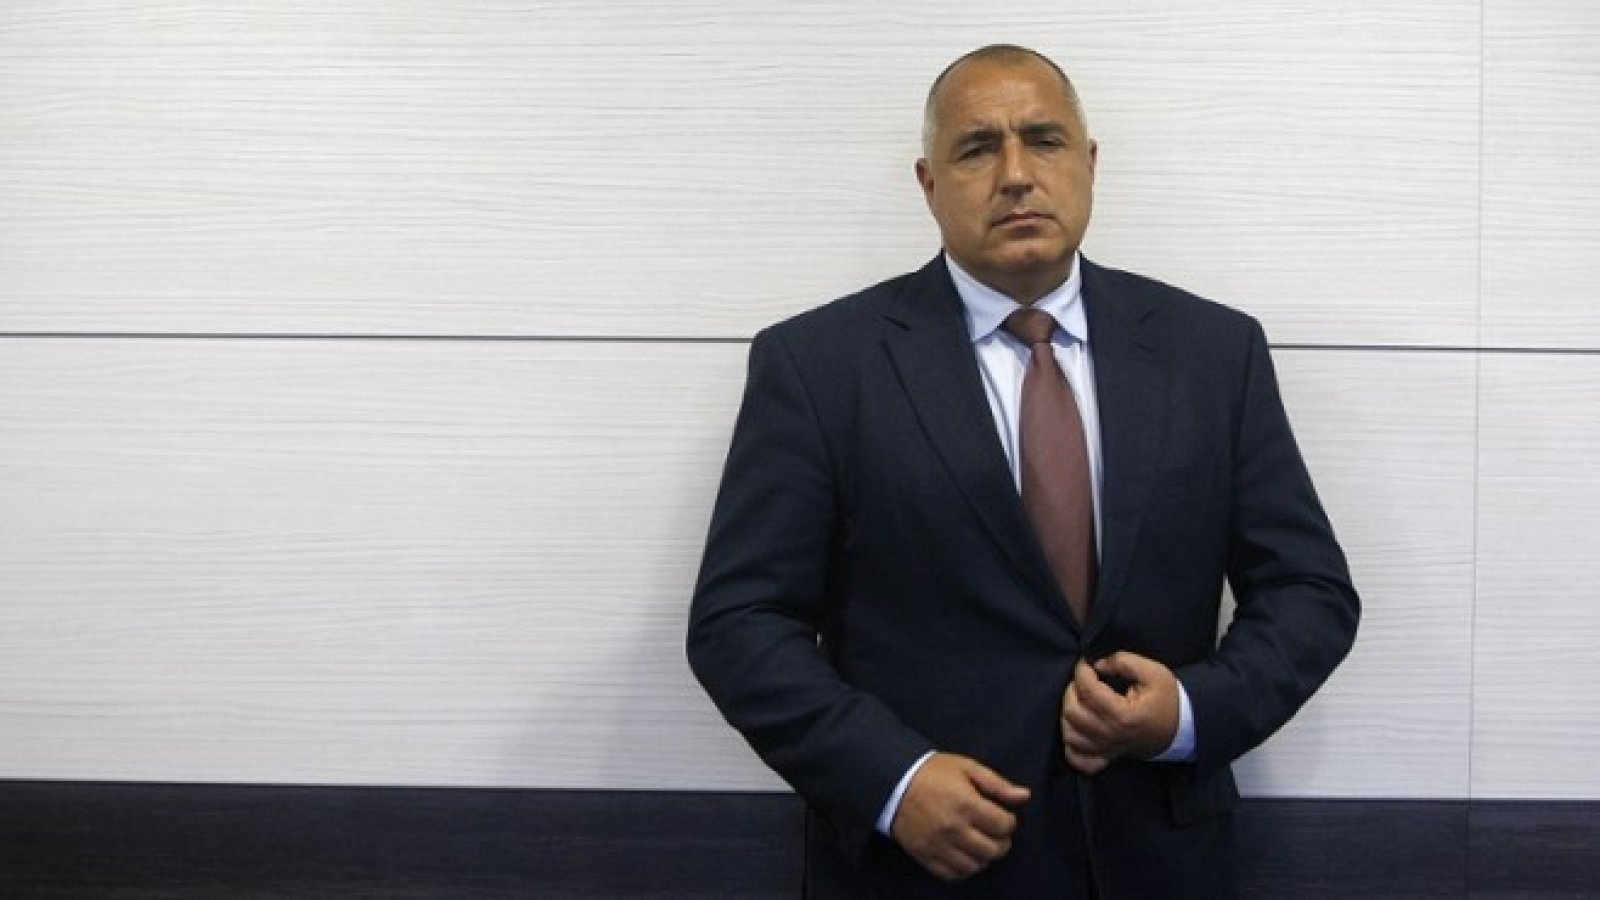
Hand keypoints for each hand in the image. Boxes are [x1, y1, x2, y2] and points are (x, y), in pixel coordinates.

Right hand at [889, 752, 1030, 880]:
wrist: (893, 782)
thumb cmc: (932, 773)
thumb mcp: (966, 768)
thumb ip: (997, 784)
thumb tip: (1024, 796)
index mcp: (967, 804)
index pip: (1004, 826)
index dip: (1009, 821)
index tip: (1001, 816)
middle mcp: (954, 828)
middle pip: (993, 850)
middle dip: (1001, 842)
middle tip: (994, 832)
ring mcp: (938, 845)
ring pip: (974, 865)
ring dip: (983, 857)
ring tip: (980, 843)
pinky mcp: (925, 855)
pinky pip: (952, 874)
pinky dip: (963, 868)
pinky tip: (964, 854)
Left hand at [1060, 652, 1179, 773]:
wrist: (1182, 728)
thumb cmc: (1168, 700)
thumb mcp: (1153, 672)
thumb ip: (1123, 662)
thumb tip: (1097, 664)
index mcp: (1122, 715)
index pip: (1087, 690)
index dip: (1082, 670)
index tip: (1086, 662)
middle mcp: (1111, 735)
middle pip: (1072, 712)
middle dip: (1073, 690)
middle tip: (1085, 680)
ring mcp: (1107, 749)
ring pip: (1070, 734)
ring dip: (1069, 714)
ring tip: (1081, 701)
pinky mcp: (1107, 756)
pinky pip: (1078, 759)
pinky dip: (1071, 745)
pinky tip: (1078, 729)